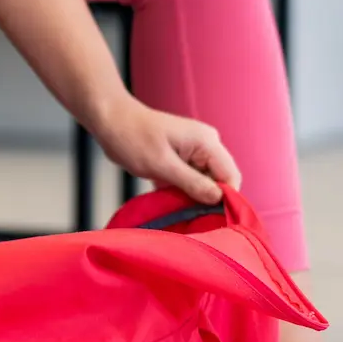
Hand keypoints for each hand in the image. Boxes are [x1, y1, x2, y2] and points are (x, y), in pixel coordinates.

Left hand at [95, 96, 241, 206]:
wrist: (111, 121)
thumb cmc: (133, 138)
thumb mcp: (162, 165)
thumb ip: (193, 183)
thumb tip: (219, 199)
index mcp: (207, 142)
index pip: (231, 177)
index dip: (225, 200)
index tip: (210, 220)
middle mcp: (206, 145)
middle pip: (221, 181)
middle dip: (209, 201)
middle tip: (190, 219)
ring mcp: (195, 152)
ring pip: (206, 183)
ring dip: (194, 198)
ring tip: (177, 211)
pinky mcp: (183, 159)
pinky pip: (192, 181)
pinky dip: (183, 193)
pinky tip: (170, 202)